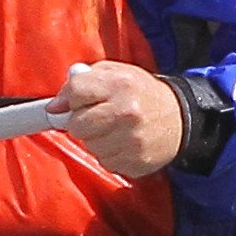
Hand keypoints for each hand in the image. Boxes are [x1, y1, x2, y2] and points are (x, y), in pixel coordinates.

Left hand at [55, 58, 185, 175]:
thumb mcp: (116, 73)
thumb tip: (55, 106)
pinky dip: (109, 154)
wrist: (180, 117)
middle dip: (80, 122)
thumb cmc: (142, 94)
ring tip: (113, 130)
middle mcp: (126, 112)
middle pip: (77, 125)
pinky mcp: (136, 161)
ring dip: (95, 140)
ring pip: (89, 146)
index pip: (75, 91)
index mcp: (120, 84)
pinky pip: (104, 162)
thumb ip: (84, 80)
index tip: (71, 103)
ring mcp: (132, 140)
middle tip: (95, 118)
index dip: (68, 99)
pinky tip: (122, 143)